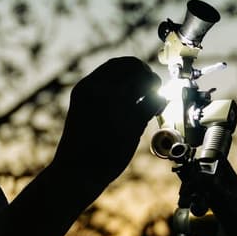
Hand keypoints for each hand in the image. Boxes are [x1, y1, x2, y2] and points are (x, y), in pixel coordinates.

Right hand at [53, 57, 165, 187]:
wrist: (76, 172)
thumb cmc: (81, 146)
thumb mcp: (83, 112)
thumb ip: (103, 98)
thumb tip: (132, 90)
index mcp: (86, 88)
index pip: (116, 64)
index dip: (134, 66)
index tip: (141, 74)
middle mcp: (101, 91)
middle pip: (135, 67)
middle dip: (148, 73)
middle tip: (153, 84)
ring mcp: (118, 105)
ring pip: (147, 81)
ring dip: (156, 86)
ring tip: (155, 97)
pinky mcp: (132, 121)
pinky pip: (154, 102)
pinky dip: (160, 102)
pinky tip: (157, 110)